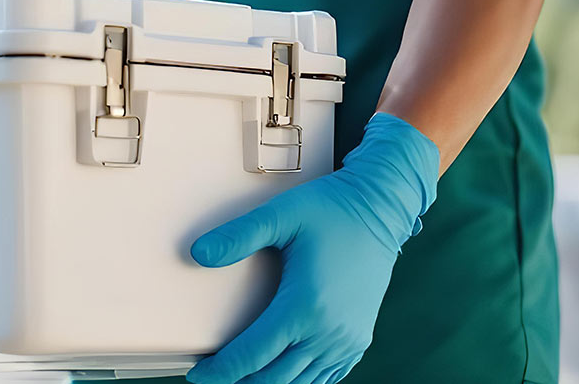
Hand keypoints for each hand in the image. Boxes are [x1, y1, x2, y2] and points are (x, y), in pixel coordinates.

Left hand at [186, 113, 438, 383]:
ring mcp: (346, 340)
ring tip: (239, 376)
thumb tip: (197, 254)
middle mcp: (328, 332)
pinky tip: (279, 375)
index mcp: (305, 306)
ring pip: (300, 383)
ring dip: (268, 383)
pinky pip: (325, 377)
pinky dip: (299, 381)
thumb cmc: (330, 210)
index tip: (198, 375)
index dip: (221, 370)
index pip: (253, 355)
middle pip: (275, 378)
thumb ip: (239, 236)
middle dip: (241, 382)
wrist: (381, 211)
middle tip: (211, 376)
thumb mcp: (282, 215)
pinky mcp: (357, 340)